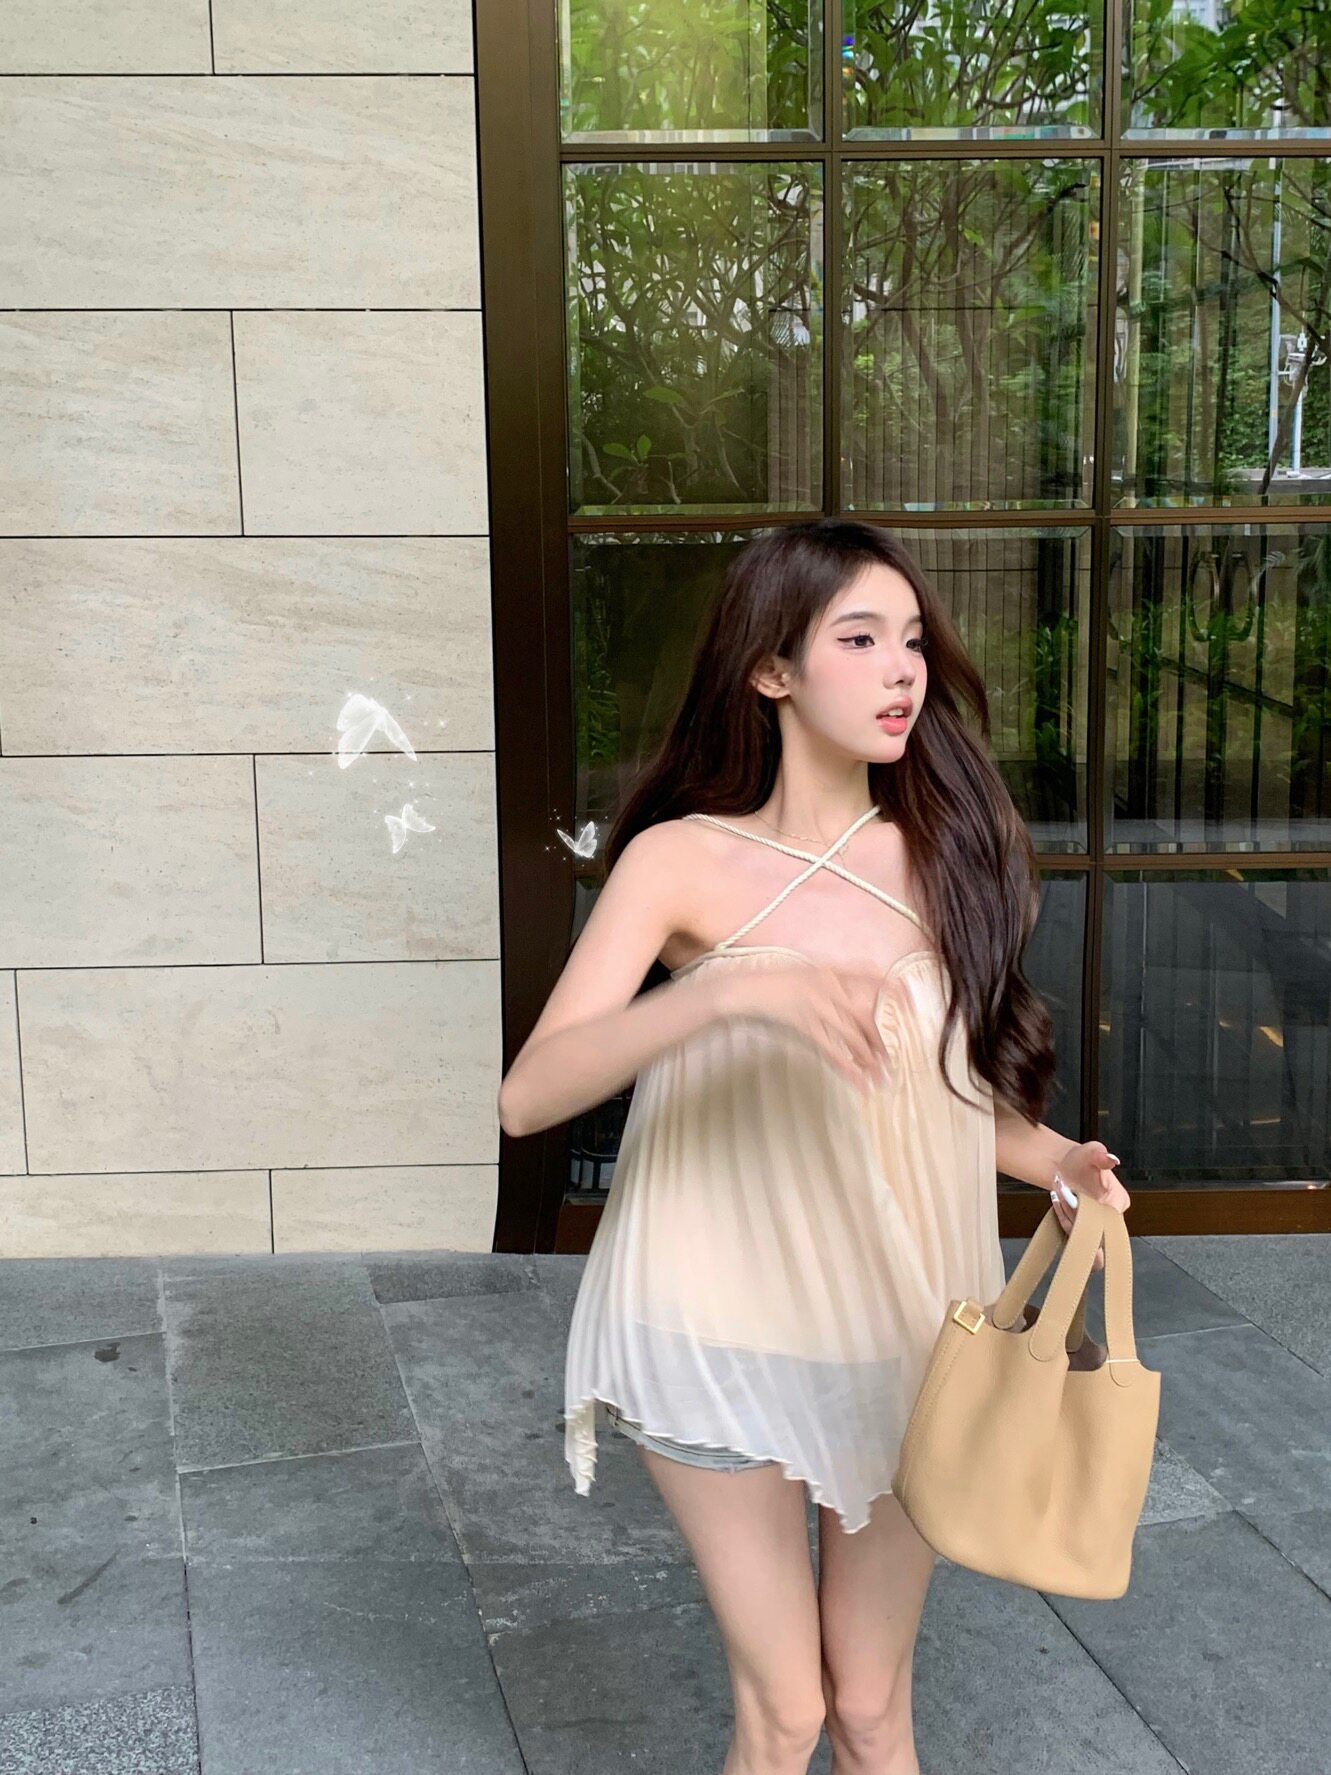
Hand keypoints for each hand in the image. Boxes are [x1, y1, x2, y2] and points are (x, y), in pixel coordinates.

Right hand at [718, 960, 892, 1095]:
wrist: (746, 989)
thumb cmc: (774, 981)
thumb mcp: (806, 972)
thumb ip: (830, 980)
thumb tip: (852, 997)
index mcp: (832, 972)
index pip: (871, 979)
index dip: (893, 991)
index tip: (912, 1003)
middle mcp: (831, 988)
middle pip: (866, 1017)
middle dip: (881, 1041)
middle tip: (892, 1061)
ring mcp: (820, 1008)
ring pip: (854, 1037)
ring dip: (870, 1060)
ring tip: (882, 1077)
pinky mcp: (807, 1026)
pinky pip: (834, 1050)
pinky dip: (848, 1068)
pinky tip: (860, 1082)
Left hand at [1049, 1140, 1129, 1269]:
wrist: (1067, 1166)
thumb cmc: (1081, 1159)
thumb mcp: (1091, 1151)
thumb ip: (1100, 1154)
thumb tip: (1111, 1159)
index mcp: (1119, 1200)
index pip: (1109, 1218)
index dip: (1088, 1210)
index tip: (1073, 1197)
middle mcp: (1111, 1215)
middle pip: (1096, 1230)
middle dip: (1075, 1215)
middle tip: (1064, 1195)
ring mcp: (1098, 1224)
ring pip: (1083, 1235)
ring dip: (1067, 1217)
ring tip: (1060, 1194)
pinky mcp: (1085, 1229)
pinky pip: (1073, 1234)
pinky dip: (1063, 1219)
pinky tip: (1057, 1202)